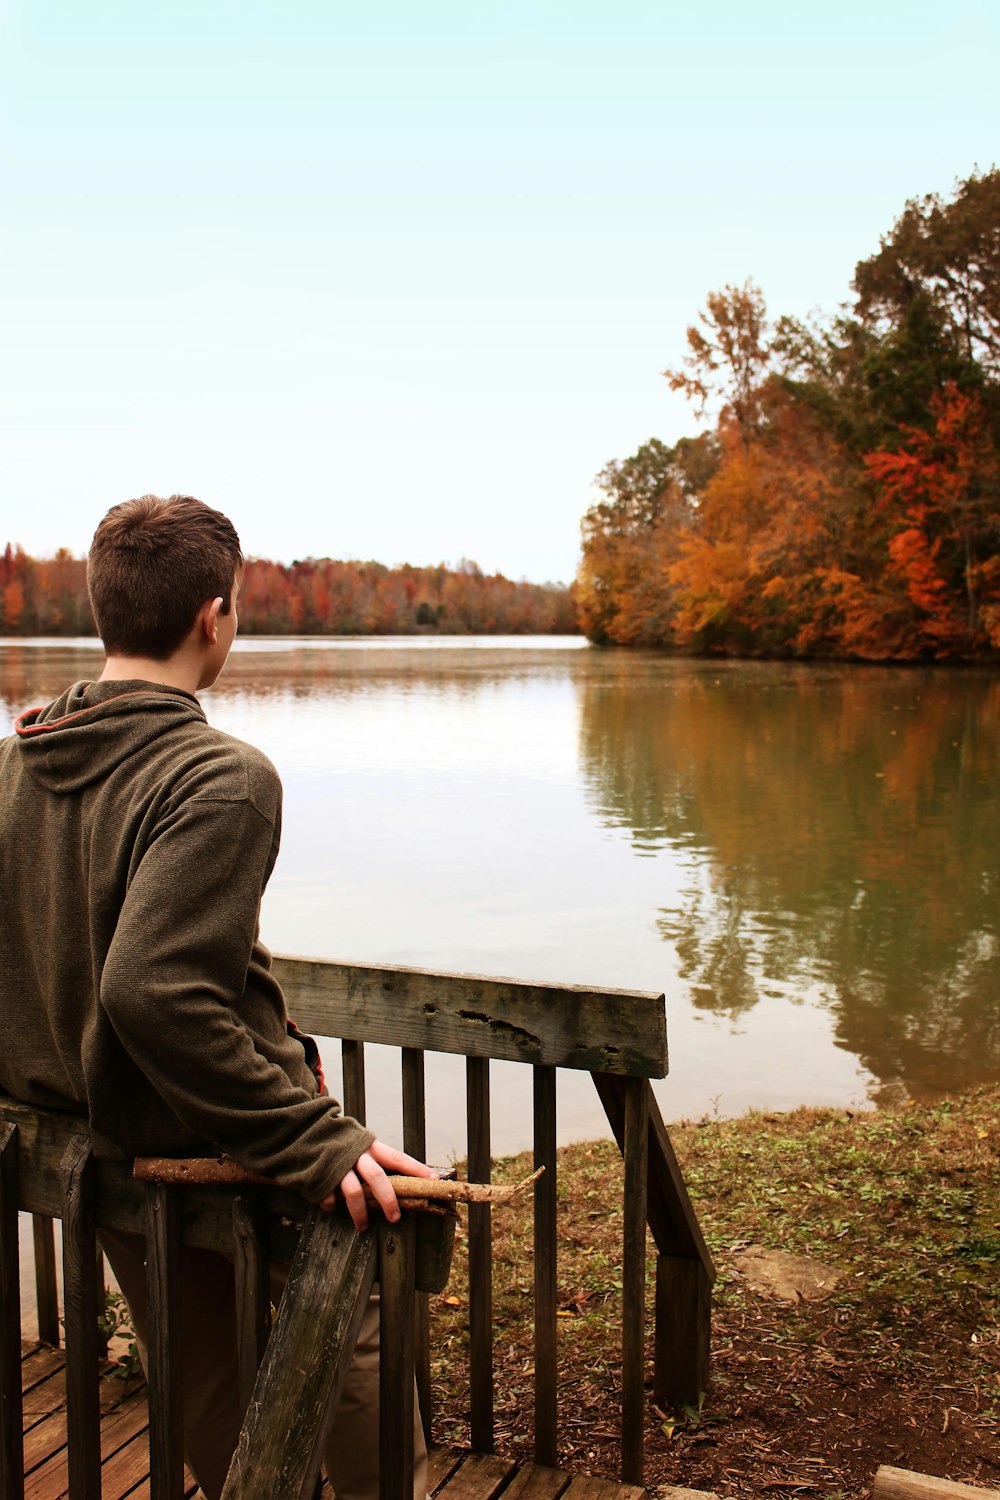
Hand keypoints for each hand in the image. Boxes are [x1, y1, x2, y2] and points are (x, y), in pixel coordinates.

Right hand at [320, 1139, 435, 1230]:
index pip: (398, 1158)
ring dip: (360, 1212)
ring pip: (354, 1192)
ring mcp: (339, 1165)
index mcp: (371, 1146)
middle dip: (388, 1200)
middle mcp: (357, 1155)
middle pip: (377, 1178)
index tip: (434, 1179)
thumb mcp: (363, 1144)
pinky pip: (329, 1197)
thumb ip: (377, 1159)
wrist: (309, 1130)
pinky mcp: (321, 1175)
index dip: (416, 1169)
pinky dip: (331, 1205)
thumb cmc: (344, 1142)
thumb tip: (401, 1178)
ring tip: (363, 1226)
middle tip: (395, 1218)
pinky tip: (332, 1208)